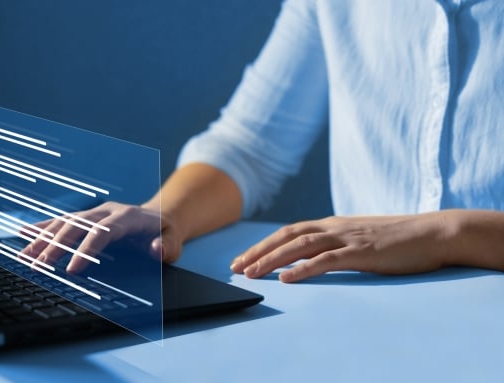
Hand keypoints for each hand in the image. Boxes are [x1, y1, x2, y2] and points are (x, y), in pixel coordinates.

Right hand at [22, 201, 182, 272]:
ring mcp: (97, 213)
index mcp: (128, 217)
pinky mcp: (89, 217)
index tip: (72, 269)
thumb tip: (155, 250)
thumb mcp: (175, 240)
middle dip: (56, 245)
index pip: (103, 232)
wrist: (162, 216)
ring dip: (44, 237)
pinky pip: (64, 220)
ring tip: (25, 254)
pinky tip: (25, 233)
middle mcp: (108, 211)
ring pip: (66, 222)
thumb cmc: (167, 233)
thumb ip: (168, 246)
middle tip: (39, 265)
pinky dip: (44, 226)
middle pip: (78, 225)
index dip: (86, 249)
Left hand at [230, 213, 450, 282]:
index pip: (289, 232)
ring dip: (272, 260)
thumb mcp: (360, 238)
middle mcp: (334, 227)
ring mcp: (347, 238)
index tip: (243, 258)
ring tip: (251, 273)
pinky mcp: (361, 252)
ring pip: (300, 246)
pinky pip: (326, 260)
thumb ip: (336, 244)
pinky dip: (303, 269)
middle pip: (287, 236)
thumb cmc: (397, 239)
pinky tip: (287, 278)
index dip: (264, 245)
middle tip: (235, 267)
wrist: (433, 232)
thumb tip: (314, 256)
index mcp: (332, 225)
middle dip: (258, 251)